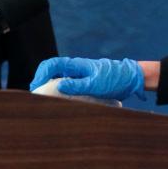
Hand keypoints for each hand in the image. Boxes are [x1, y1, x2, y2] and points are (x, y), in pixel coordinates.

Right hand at [30, 57, 145, 100]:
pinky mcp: (83, 84)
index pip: (51, 64)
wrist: (131, 79)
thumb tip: (57, 87)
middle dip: (42, 83)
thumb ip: (77, 85)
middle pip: (51, 72)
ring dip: (50, 89)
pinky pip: (67, 88)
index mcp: (75, 65)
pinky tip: (60, 104)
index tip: (36, 88)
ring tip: (46, 102)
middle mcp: (74, 70)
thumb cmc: (115, 79)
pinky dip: (60, 94)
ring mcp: (78, 77)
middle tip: (38, 97)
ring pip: (58, 80)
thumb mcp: (95, 84)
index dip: (40, 74)